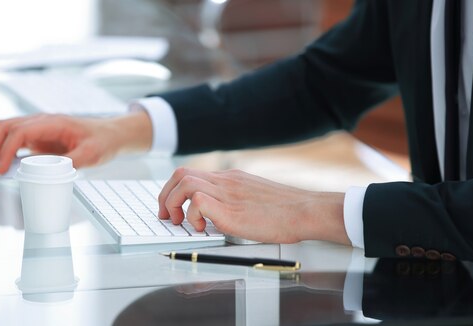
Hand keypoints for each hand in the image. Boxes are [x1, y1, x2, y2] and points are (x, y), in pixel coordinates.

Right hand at [0, 112, 151, 173]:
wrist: (110, 134)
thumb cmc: (102, 140)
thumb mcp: (91, 154)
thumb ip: (71, 163)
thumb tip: (51, 173)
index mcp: (53, 123)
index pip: (20, 132)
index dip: (6, 150)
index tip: (1, 169)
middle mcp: (42, 122)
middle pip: (5, 127)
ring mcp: (39, 128)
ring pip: (7, 131)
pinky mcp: (39, 137)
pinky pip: (15, 140)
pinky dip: (4, 150)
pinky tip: (3, 166)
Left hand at [158, 168, 349, 244]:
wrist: (306, 211)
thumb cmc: (286, 211)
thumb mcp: (254, 199)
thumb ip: (234, 201)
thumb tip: (216, 216)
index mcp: (231, 178)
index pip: (192, 173)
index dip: (174, 189)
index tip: (172, 207)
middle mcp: (226, 181)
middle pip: (181, 174)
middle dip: (166, 195)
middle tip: (168, 216)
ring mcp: (228, 193)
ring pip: (184, 183)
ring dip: (173, 203)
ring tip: (180, 222)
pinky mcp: (230, 209)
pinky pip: (198, 201)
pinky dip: (192, 215)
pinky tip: (203, 228)